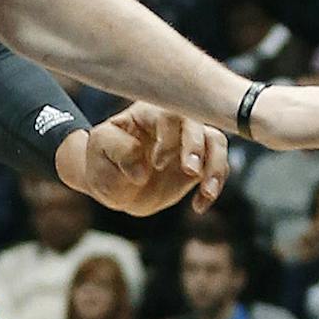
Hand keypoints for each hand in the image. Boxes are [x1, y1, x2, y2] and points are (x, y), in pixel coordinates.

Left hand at [57, 103, 227, 215]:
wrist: (113, 184)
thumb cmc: (104, 161)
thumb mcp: (100, 151)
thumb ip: (118, 151)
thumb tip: (141, 170)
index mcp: (146, 113)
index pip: (167, 113)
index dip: (168, 137)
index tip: (157, 163)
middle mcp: (171, 123)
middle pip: (196, 122)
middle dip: (197, 145)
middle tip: (190, 171)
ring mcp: (187, 142)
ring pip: (216, 141)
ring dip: (216, 165)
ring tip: (206, 191)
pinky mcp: (198, 164)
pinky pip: (218, 167)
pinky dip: (214, 185)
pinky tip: (198, 206)